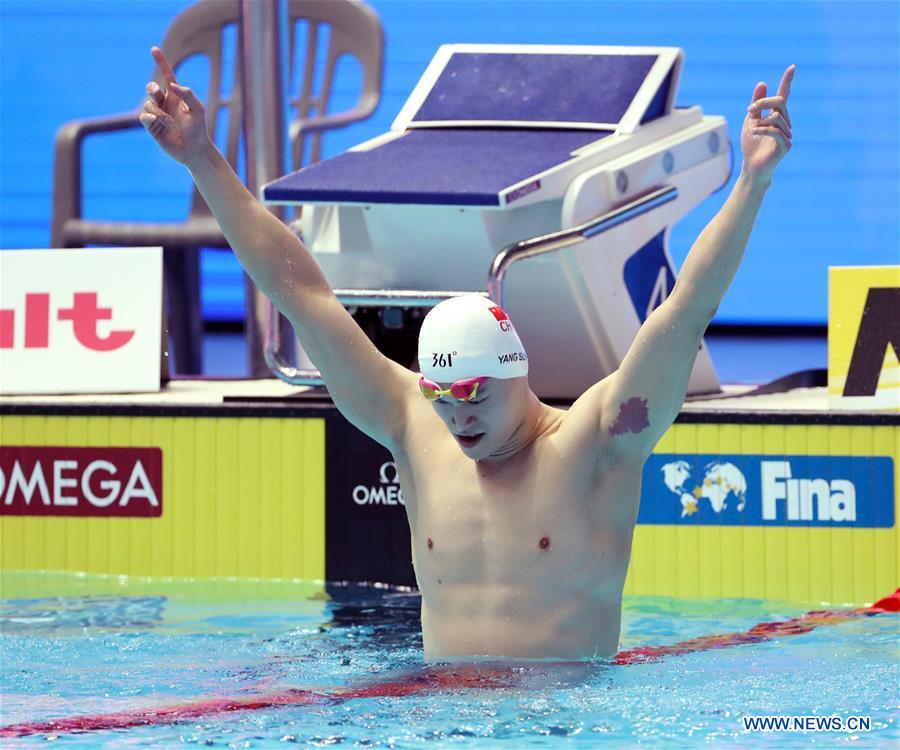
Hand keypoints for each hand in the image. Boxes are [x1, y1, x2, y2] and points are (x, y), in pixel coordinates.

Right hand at [139, 47, 211, 164]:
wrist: (195, 151)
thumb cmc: (199, 129)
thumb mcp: (198, 109)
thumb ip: (188, 94)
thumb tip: (172, 85)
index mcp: (176, 96)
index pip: (167, 75)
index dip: (161, 62)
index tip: (154, 49)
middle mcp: (165, 103)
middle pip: (151, 88)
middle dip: (152, 88)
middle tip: (157, 91)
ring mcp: (158, 114)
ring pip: (149, 104)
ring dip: (159, 113)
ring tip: (170, 124)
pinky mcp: (152, 127)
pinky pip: (144, 116)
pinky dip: (150, 117)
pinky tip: (157, 122)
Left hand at [741, 65, 794, 184]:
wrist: (752, 167)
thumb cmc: (752, 145)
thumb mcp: (750, 121)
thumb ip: (756, 104)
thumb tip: (762, 82)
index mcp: (778, 116)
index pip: (784, 95)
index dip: (787, 81)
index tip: (792, 67)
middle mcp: (786, 123)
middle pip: (779, 102)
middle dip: (763, 103)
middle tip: (749, 110)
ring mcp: (788, 134)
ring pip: (776, 117)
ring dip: (760, 121)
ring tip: (752, 131)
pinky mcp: (786, 145)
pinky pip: (774, 130)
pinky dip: (761, 130)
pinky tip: (753, 134)